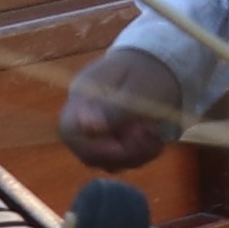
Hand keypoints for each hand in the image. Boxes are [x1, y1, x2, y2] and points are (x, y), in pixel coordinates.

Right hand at [59, 40, 191, 172]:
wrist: (159, 64)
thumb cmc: (145, 69)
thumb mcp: (134, 86)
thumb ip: (112, 108)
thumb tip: (88, 127)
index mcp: (83, 97)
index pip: (69, 130)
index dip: (92, 144)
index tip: (120, 144)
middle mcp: (84, 119)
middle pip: (88, 154)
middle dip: (122, 152)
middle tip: (147, 132)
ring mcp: (99, 135)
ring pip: (109, 162)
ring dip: (137, 153)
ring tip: (154, 128)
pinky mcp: (115, 145)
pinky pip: (126, 162)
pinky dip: (144, 154)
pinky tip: (155, 134)